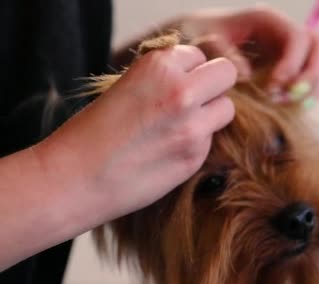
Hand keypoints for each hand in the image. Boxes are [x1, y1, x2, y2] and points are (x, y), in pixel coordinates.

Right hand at [38, 45, 236, 223]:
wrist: (76, 178)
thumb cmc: (93, 132)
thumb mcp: (126, 85)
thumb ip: (164, 78)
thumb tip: (197, 78)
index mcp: (159, 66)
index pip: (199, 56)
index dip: (189, 70)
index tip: (174, 84)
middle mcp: (181, 91)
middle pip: (226, 74)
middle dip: (214, 85)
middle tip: (196, 100)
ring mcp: (193, 126)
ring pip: (227, 108)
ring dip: (211, 114)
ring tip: (182, 126)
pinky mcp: (196, 156)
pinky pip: (212, 139)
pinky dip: (198, 142)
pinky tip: (170, 150)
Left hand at [115, 5, 318, 108]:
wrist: (188, 46)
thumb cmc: (192, 37)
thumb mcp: (201, 40)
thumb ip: (222, 54)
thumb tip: (247, 75)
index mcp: (266, 20)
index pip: (298, 37)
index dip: (292, 62)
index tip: (274, 86)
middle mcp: (281, 35)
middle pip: (318, 47)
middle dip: (311, 74)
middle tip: (290, 98)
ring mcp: (286, 54)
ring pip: (316, 67)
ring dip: (310, 90)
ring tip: (286, 107)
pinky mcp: (284, 73)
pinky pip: (305, 84)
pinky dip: (301, 99)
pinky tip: (285, 111)